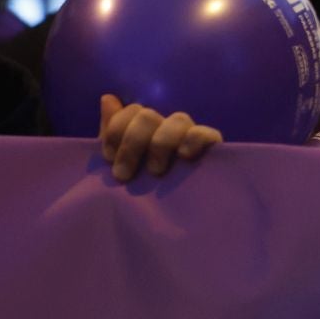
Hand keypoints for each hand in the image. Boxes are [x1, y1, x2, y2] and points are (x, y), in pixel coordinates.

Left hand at [98, 93, 220, 181]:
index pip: (131, 111)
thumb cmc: (139, 191)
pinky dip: (193, 139)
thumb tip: (108, 98)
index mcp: (146, 129)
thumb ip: (112, 134)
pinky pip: (205, 134)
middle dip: (132, 143)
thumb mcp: (119, 163)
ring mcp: (190, 137)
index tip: (108, 159)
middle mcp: (168, 128)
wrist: (167, 220)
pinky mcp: (212, 150)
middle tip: (123, 175)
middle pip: (148, 116)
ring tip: (154, 172)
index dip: (116, 131)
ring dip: (160, 144)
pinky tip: (184, 155)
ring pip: (177, 120)